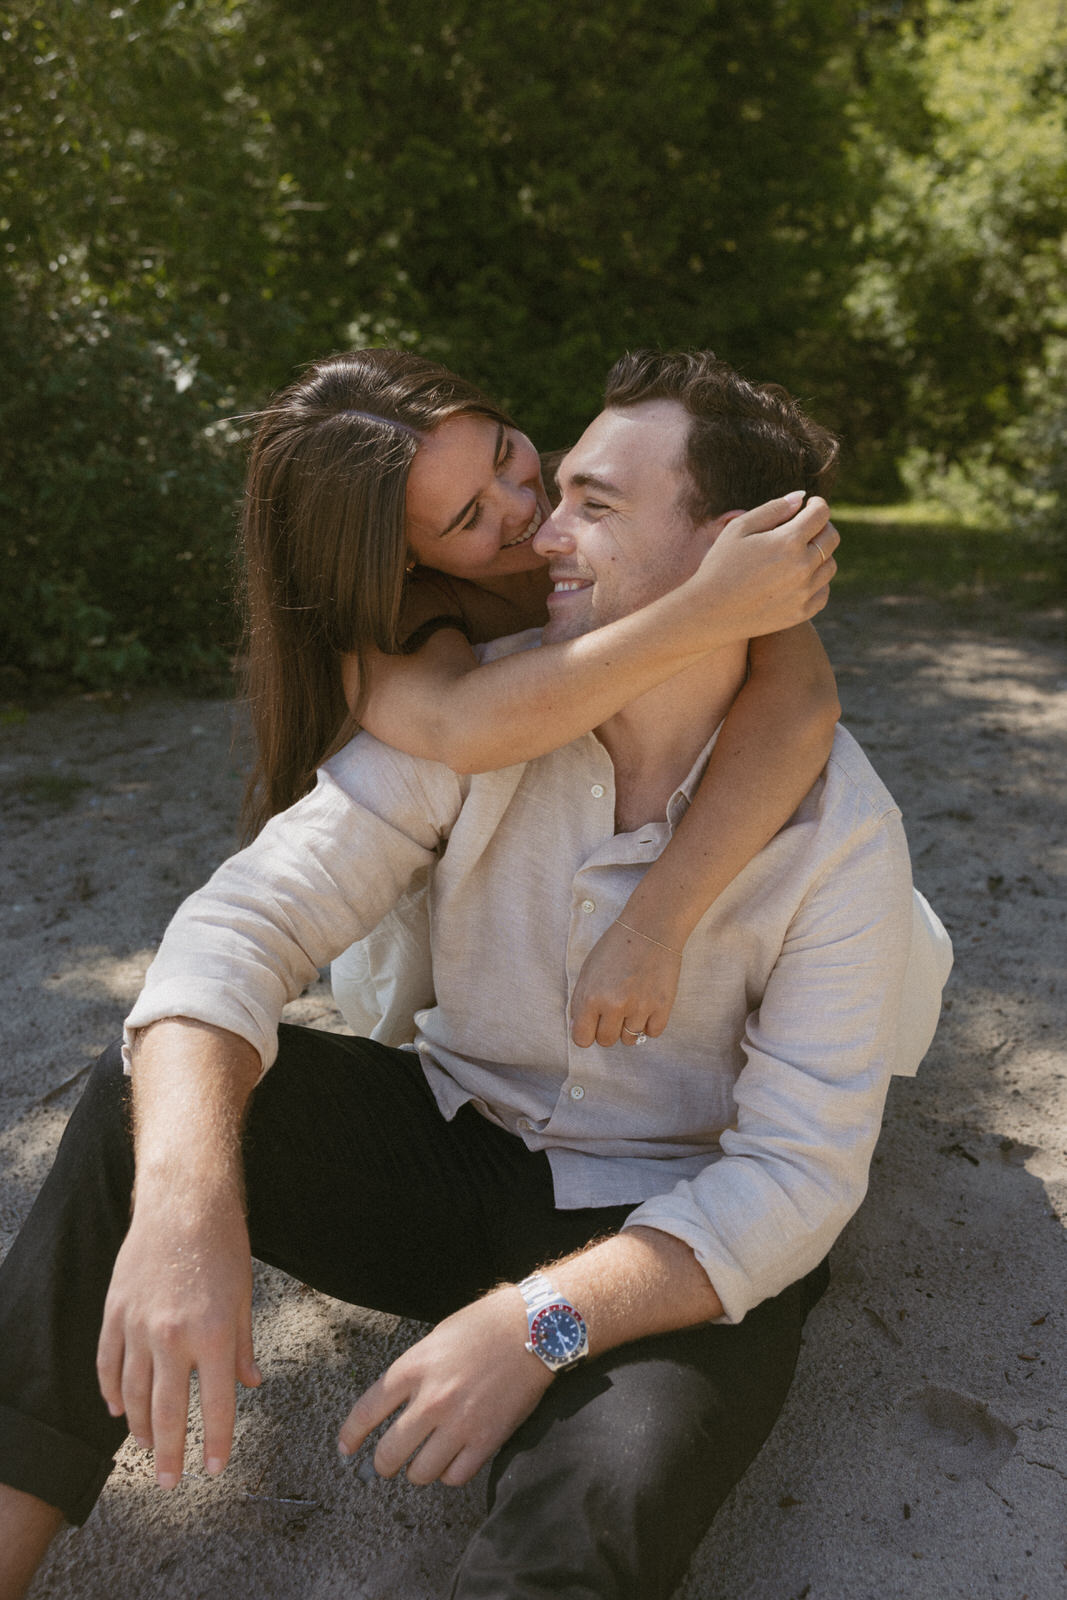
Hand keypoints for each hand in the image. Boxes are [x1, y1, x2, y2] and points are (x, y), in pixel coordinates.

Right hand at [96, 1193, 260, 1488]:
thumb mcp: (246, 1297)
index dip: (217, 1443)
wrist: (184, 1201)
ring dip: (140, 1428)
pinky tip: (118, 1409)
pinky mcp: (116, 1312)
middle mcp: (173, 1337)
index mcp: (215, 1335)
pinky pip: (108, 1363)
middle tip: (169, 1482)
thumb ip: (243, 1346)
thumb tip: (250, 1384)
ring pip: (134, 1394)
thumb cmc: (223, 1245)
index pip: (217, 1406)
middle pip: (168, 1412)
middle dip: (169, 1453)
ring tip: (146, 1450)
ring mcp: (138, 1326)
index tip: (213, 1469)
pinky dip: (112, 1391)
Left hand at [338, 1291, 553, 1486]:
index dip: (350, 1436)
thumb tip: (397, 1404)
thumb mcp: (436, 1339)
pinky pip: (455, 1477)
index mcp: (412, 1368)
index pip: (365, 1412)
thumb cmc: (485, 1325)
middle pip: (388, 1454)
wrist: (533, 1328)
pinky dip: (450, 1474)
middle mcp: (430, 1400)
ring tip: (426, 1461)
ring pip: (420, 1473)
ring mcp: (459, 1423)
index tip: (346, 1449)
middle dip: (383, 1465)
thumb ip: (414, 1373)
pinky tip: (454, 1460)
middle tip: (389, 1463)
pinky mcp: (487, 1440)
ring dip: (418, 1471)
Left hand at [570, 920, 679, 1047]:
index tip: (592, 1025)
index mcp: (592, 996)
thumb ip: (581, 1001)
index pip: (582, 1039)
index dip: (586, 1033)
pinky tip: (646, 1005)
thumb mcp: (588, 969)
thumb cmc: (616, 946)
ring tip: (632, 1004)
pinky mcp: (662, 1006)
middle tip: (613, 1011)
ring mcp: (640, 1008)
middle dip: (607, 1030)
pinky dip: (649, 1023)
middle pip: (606, 1041)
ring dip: (628, 1027)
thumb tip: (578, 1028)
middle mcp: (615, 1006)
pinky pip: (652, 1033)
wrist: (651, 928)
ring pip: (629, 1040)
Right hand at [692, 493, 838, 641]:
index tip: (810, 506)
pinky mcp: (802, 612)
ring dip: (820, 555)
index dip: (818, 504)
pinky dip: (817, 581)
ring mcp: (805, 592)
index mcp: (788, 541)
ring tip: (799, 554)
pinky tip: (799, 577)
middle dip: (822, 527)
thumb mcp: (739, 529)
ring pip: (830, 565)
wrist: (710, 612)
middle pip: (832, 538)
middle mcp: (803, 566)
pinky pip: (823, 591)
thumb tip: (801, 497)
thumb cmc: (720, 565)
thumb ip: (773, 509)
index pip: (821, 514)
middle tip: (806, 528)